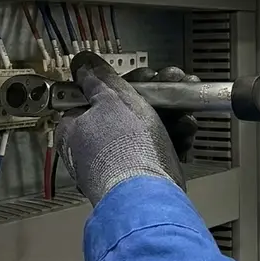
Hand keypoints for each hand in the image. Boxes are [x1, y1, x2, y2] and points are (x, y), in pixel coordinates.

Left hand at [55, 51, 199, 204]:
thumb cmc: (125, 148)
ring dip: (170, 119)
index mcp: (74, 127)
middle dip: (157, 100)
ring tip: (185, 117)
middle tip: (175, 91)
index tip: (148, 78)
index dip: (127, 82)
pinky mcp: (137, 179)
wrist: (149, 198)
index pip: (97, 94)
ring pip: (145, 131)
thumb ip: (99, 78)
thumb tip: (82, 62)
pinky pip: (155, 152)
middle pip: (126, 111)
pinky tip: (185, 137)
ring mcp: (114, 165)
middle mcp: (90, 149)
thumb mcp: (113, 98)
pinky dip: (172, 142)